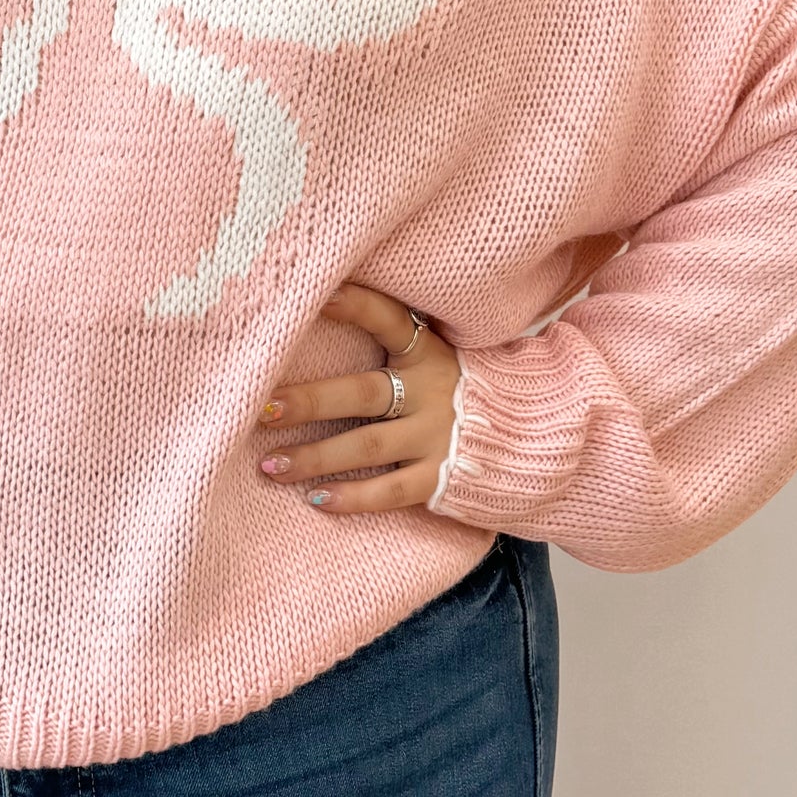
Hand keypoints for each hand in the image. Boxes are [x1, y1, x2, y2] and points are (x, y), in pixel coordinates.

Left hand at [254, 279, 461, 515]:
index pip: (390, 320)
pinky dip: (353, 497)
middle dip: (309, 401)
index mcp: (430, 354)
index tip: (317, 297)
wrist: (534, 436)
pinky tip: (317, 499)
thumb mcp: (440, 356)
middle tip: (262, 408)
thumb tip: (329, 306)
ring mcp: (438, 437)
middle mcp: (432, 393)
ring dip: (314, 457)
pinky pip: (390, 490)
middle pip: (361, 393)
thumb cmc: (465, 390)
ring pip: (367, 447)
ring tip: (269, 464)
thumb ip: (400, 340)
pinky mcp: (442, 478)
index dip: (357, 306)